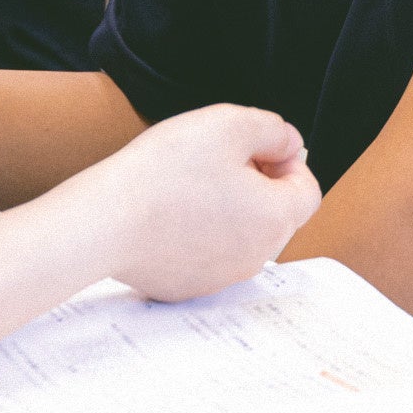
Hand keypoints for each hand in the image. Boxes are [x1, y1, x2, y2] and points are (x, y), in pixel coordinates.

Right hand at [70, 104, 320, 303]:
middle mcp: (257, 257)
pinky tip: (168, 212)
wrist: (105, 222)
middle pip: (274, 214)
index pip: (307, 190)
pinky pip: (205, 254)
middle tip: (216, 161)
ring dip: (226, 208)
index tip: (252, 146)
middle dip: (256, 184)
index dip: (285, 160)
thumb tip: (289, 144)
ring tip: (187, 185)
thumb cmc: (167, 171)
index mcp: (276, 218)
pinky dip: (196, 233)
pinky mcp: (186, 287)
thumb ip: (274, 130)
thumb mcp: (230, 124)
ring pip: (239, 235)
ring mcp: (221, 278)